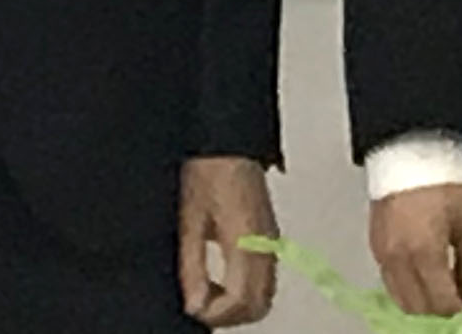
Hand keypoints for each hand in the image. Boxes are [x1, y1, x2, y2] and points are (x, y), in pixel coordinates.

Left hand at [178, 156, 277, 326]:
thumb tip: (194, 304)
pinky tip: (221, 280)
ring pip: (265, 296)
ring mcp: (271, 242)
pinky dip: (244, 291)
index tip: (193, 307)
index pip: (241, 300)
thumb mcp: (190, 224)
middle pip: (259, 306)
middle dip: (228, 316)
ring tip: (208, 292)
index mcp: (247, 241)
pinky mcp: (269, 238)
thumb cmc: (209, 173)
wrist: (227, 147)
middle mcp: (266, 245)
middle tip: (200, 305)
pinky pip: (265, 279)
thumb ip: (193, 269)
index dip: (214, 314)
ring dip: (237, 305)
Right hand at [373, 182, 461, 316]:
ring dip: (424, 307)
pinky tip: (427, 285)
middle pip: (419, 309)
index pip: (443, 303)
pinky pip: (391, 284)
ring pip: (402, 301)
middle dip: (442, 314)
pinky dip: (409, 293)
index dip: (461, 313)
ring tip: (447, 298)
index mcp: (425, 253)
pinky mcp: (374, 249)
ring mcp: (381, 256)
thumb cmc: (445, 179)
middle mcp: (398, 260)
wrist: (409, 148)